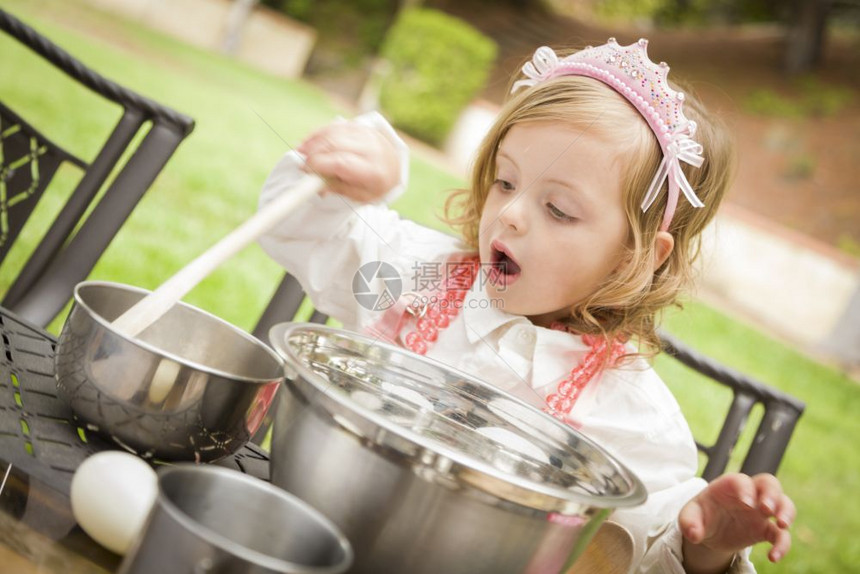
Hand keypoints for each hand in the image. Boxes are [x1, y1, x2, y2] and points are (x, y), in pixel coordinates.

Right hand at [297, 121, 399, 202]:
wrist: (394, 166)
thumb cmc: (375, 184)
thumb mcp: (361, 196)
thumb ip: (340, 190)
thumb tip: (318, 186)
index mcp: (373, 170)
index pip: (342, 162)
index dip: (320, 164)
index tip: (305, 170)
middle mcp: (371, 148)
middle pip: (335, 144)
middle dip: (313, 152)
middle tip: (302, 163)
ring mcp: (365, 134)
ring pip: (333, 132)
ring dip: (313, 141)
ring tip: (301, 152)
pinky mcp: (359, 126)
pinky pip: (335, 126)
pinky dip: (319, 133)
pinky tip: (309, 142)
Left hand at [679, 473, 794, 573]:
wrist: (710, 530)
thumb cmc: (701, 514)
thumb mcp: (689, 515)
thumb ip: (689, 522)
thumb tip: (694, 535)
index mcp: (730, 485)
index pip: (742, 480)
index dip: (746, 489)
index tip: (746, 502)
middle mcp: (750, 494)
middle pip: (769, 483)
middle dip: (772, 494)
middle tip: (768, 509)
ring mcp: (760, 511)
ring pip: (784, 503)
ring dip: (787, 512)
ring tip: (782, 525)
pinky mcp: (766, 529)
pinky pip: (781, 534)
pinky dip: (782, 544)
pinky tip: (773, 557)